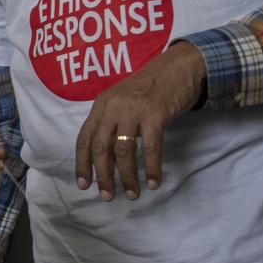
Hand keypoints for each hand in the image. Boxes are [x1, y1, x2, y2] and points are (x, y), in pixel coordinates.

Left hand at [75, 41, 205, 200]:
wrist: (179, 67)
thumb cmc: (151, 87)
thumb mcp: (122, 99)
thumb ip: (111, 120)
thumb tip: (104, 155)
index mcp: (101, 105)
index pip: (84, 138)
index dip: (83, 163)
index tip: (84, 184)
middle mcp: (113, 107)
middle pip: (101, 148)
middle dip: (103, 175)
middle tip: (107, 196)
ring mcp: (133, 110)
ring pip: (124, 151)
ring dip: (127, 176)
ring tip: (133, 194)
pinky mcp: (155, 114)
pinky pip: (150, 147)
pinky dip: (151, 167)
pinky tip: (153, 182)